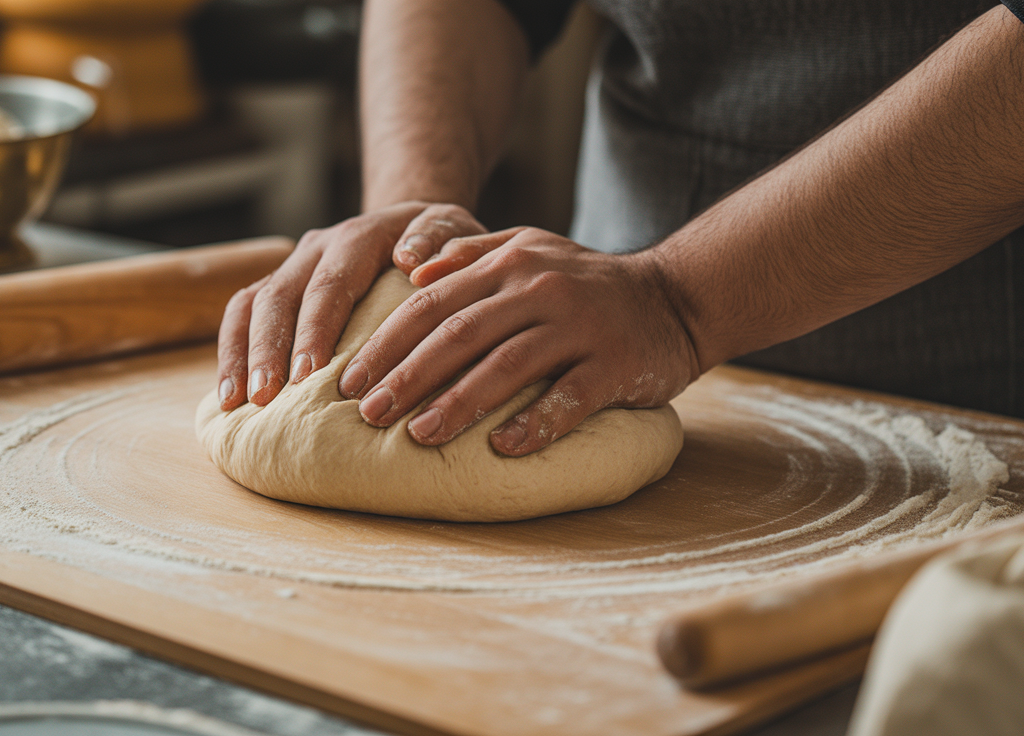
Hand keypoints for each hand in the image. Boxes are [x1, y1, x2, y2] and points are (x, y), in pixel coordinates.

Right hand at [217, 201, 487, 409]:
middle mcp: (318, 248)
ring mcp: (293, 267)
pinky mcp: (278, 288)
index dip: (316, 329)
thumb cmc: (441, 244)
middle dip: (269, 349)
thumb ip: (440, 238)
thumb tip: (411, 259)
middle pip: (281, 296)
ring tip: (237, 404)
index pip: (331, 284)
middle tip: (266, 398)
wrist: (413, 228)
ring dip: (242, 355)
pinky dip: (232, 355)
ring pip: (252, 305)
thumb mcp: (455, 231)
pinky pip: (241, 316)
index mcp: (359, 237)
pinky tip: (229, 399)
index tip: (308, 375)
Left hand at [337, 227, 700, 455]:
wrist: (675, 297)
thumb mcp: (529, 249)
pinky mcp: (615, 364)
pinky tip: (504, 450)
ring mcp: (580, 327)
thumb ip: (471, 255)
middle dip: (407, 376)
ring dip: (459, 403)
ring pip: (508, 366)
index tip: (348, 379)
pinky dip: (537, 424)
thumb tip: (412, 272)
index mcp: (510, 263)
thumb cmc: (586, 283)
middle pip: (459, 334)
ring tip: (419, 434)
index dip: (387, 343)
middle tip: (367, 414)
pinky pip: (571, 398)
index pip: (432, 302)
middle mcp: (540, 290)